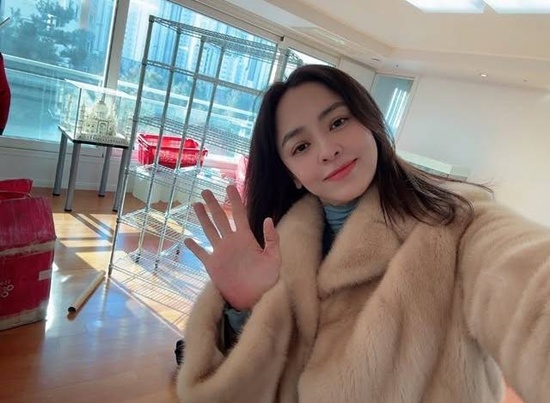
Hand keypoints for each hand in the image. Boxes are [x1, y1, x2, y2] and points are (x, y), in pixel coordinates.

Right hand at [184, 185, 280, 310]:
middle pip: (220, 218)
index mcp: (246, 238)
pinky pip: (201, 254)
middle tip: (206, 190)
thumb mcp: (274, 259)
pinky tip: (187, 239)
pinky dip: (194, 247)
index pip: (239, 214)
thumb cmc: (267, 280)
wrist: (254, 299)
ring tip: (196, 205)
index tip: (229, 186)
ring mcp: (221, 253)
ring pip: (209, 231)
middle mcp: (231, 242)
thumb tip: (267, 219)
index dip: (234, 200)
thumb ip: (271, 239)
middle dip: (213, 204)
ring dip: (202, 218)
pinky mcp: (213, 266)